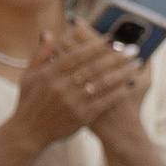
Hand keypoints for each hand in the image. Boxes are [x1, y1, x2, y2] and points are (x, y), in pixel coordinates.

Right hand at [6, 25, 143, 150]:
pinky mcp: (81, 116)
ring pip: (102, 84)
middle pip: (93, 68)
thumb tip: (48, 34)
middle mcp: (60, 87)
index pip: (76, 56)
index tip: (111, 38)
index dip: (94, 46)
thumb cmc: (29, 101)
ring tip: (136, 65)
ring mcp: (72, 102)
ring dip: (121, 73)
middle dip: (115, 57)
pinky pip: (104, 101)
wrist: (28, 131)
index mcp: (48, 74)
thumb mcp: (28, 76)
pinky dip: (118, 92)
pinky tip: (130, 85)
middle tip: (132, 49)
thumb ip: (40, 55)